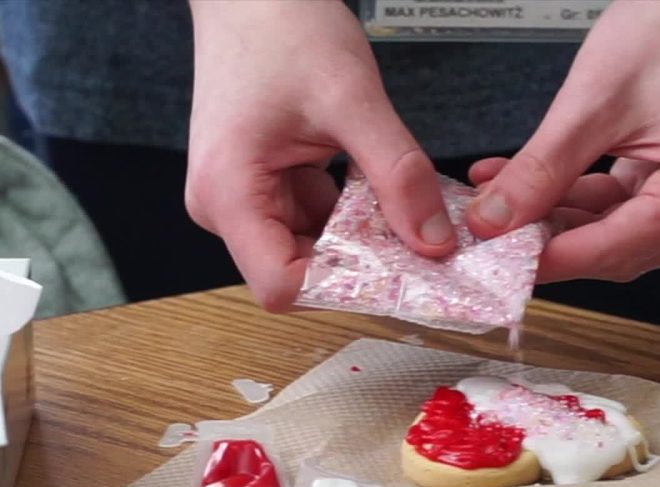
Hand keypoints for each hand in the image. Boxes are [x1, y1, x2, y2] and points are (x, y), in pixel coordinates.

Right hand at [184, 0, 455, 310]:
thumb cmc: (281, 25)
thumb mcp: (352, 100)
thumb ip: (398, 175)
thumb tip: (434, 241)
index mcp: (228, 192)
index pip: (281, 285)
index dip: (343, 287)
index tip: (401, 275)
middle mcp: (225, 205)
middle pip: (299, 271)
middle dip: (363, 264)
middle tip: (422, 248)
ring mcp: (243, 196)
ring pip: (314, 247)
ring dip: (364, 237)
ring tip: (409, 213)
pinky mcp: (264, 183)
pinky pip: (316, 218)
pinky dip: (355, 213)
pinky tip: (385, 191)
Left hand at [465, 0, 659, 283]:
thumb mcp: (592, 102)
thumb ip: (540, 171)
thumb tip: (495, 219)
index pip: (617, 250)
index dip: (550, 260)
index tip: (500, 263)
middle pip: (622, 249)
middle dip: (553, 240)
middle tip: (496, 232)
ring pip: (624, 232)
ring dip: (564, 219)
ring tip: (506, 200)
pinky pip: (638, 206)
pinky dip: (589, 198)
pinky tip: (541, 187)